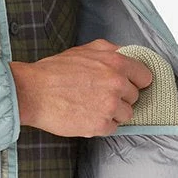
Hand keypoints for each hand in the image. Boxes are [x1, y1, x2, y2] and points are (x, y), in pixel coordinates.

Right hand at [9, 38, 153, 137]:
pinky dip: (102, 124)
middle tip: (100, 94)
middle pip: (135, 96)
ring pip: (127, 114)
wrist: (33, 92)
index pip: (145, 76)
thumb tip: (127, 55)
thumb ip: (111, 51)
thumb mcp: (86, 49)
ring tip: (92, 106)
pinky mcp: (101, 126)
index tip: (129, 85)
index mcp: (116, 63)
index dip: (136, 81)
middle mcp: (117, 84)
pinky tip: (87, 115)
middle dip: (121, 96)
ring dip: (113, 112)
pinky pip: (113, 128)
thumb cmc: (54, 71)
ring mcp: (110, 106)